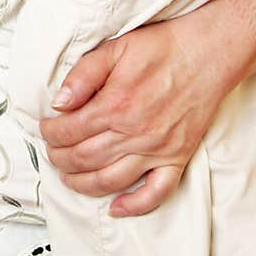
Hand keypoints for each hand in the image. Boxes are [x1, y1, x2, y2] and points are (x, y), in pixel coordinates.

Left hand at [39, 16, 230, 216]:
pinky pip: (156, 193)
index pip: (70, 131)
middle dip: (59, 158)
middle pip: (83, 158)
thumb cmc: (163, 47)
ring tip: (69, 176)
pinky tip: (115, 208)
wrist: (209, 53)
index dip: (50, 133)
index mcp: (115, 105)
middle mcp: (134, 133)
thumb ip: (83, 75)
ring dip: (81, 184)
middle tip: (52, 152)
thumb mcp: (115, 49)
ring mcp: (157, 150)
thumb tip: (59, 103)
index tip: (46, 129)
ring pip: (109, 180)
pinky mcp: (177, 158)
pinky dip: (134, 206)